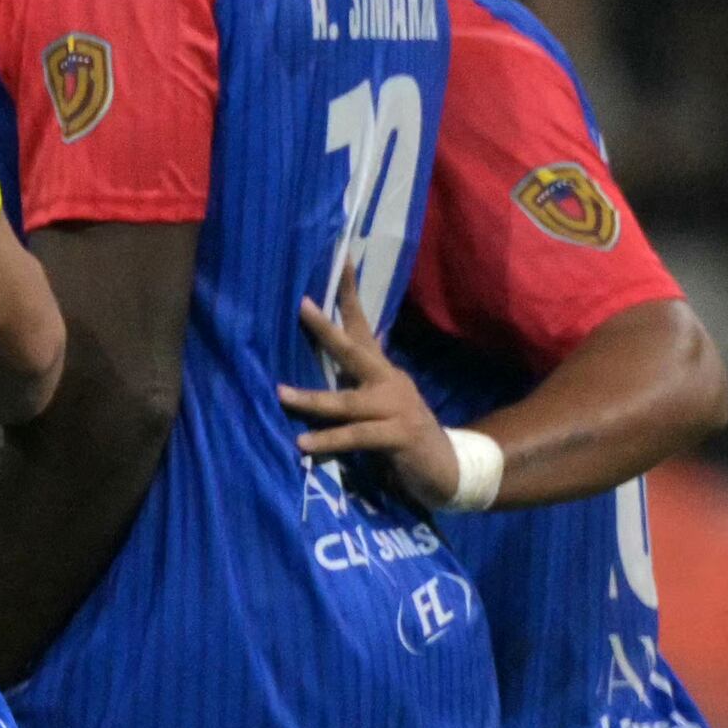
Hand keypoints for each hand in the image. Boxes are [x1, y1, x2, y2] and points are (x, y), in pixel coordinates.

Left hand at [281, 268, 458, 508]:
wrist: (447, 468)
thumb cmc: (400, 436)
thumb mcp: (374, 405)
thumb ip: (349, 386)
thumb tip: (313, 366)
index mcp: (381, 372)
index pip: (362, 327)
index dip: (350, 295)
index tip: (340, 258)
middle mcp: (389, 382)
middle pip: (355, 350)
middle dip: (327, 328)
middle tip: (303, 304)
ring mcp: (397, 407)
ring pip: (349, 400)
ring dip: (313, 398)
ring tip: (280, 393)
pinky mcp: (400, 436)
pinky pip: (358, 436)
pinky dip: (330, 440)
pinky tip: (304, 444)